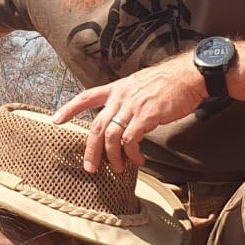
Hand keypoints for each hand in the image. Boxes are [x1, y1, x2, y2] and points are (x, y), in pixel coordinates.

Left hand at [51, 53, 206, 173]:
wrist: (189, 76)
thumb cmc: (169, 83)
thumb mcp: (140, 86)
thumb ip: (128, 101)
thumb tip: (123, 121)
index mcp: (117, 88)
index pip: (86, 97)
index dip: (69, 109)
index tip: (56, 120)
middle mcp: (120, 97)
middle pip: (96, 126)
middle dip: (90, 150)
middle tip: (90, 168)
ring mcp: (132, 106)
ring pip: (110, 137)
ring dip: (112, 157)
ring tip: (118, 168)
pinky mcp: (146, 116)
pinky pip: (130, 140)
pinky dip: (131, 154)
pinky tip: (138, 160)